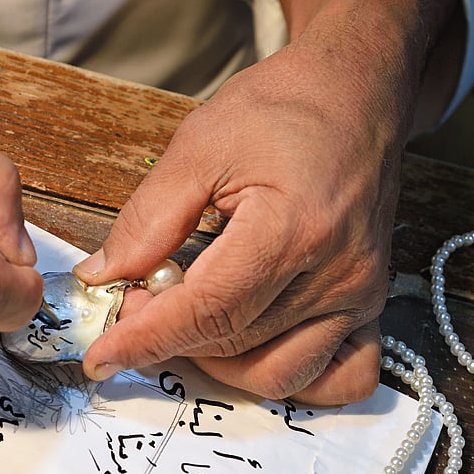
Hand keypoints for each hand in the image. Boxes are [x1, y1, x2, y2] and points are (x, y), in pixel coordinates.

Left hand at [74, 33, 404, 404]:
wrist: (355, 94)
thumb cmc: (281, 109)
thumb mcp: (199, 146)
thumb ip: (148, 219)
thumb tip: (103, 277)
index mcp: (291, 228)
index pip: (207, 311)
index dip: (146, 339)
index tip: (101, 355)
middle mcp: (335, 273)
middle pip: (233, 344)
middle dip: (170, 338)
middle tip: (137, 303)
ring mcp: (360, 294)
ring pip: (278, 374)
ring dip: (219, 363)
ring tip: (188, 319)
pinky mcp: (371, 302)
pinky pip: (341, 377)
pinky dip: (293, 379)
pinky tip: (256, 347)